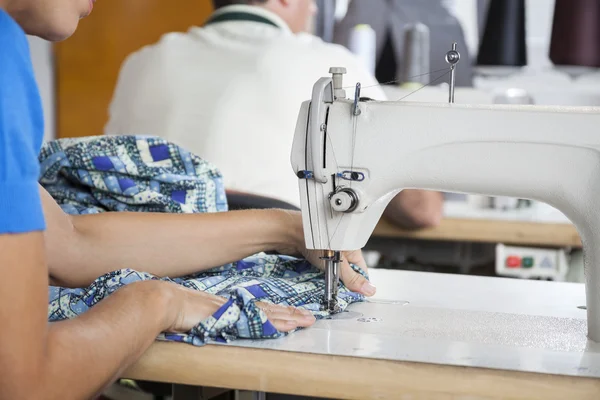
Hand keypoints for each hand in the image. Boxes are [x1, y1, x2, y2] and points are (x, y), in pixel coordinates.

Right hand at [162, 282, 315, 332]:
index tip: (293, 314)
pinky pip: (256, 321)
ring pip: (267, 314)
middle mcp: (234, 306)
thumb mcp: (197, 316)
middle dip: (290, 314)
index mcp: (228, 306)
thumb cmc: (173, 309)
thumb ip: (209, 319)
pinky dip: (272, 323)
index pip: (258, 310)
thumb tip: (211, 322)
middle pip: (268, 310)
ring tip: (305, 321)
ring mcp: (233, 310)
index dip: (277, 312)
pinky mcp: (231, 316)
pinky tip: (286, 326)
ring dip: (288, 318)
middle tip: (309, 317)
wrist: (163, 301)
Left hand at [276, 211, 375, 296]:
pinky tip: (317, 280)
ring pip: (334, 271)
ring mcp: (329, 251)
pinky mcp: (316, 254)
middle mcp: (342, 249)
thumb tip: (369, 290)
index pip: (361, 271)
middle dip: (343, 284)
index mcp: (353, 248)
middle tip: (337, 293)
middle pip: (347, 273)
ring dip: (330, 280)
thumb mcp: (337, 263)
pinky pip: (322, 269)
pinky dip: (320, 275)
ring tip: (325, 285)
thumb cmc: (316, 240)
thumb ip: (352, 278)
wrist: (289, 232)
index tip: (353, 297)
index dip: (358, 285)